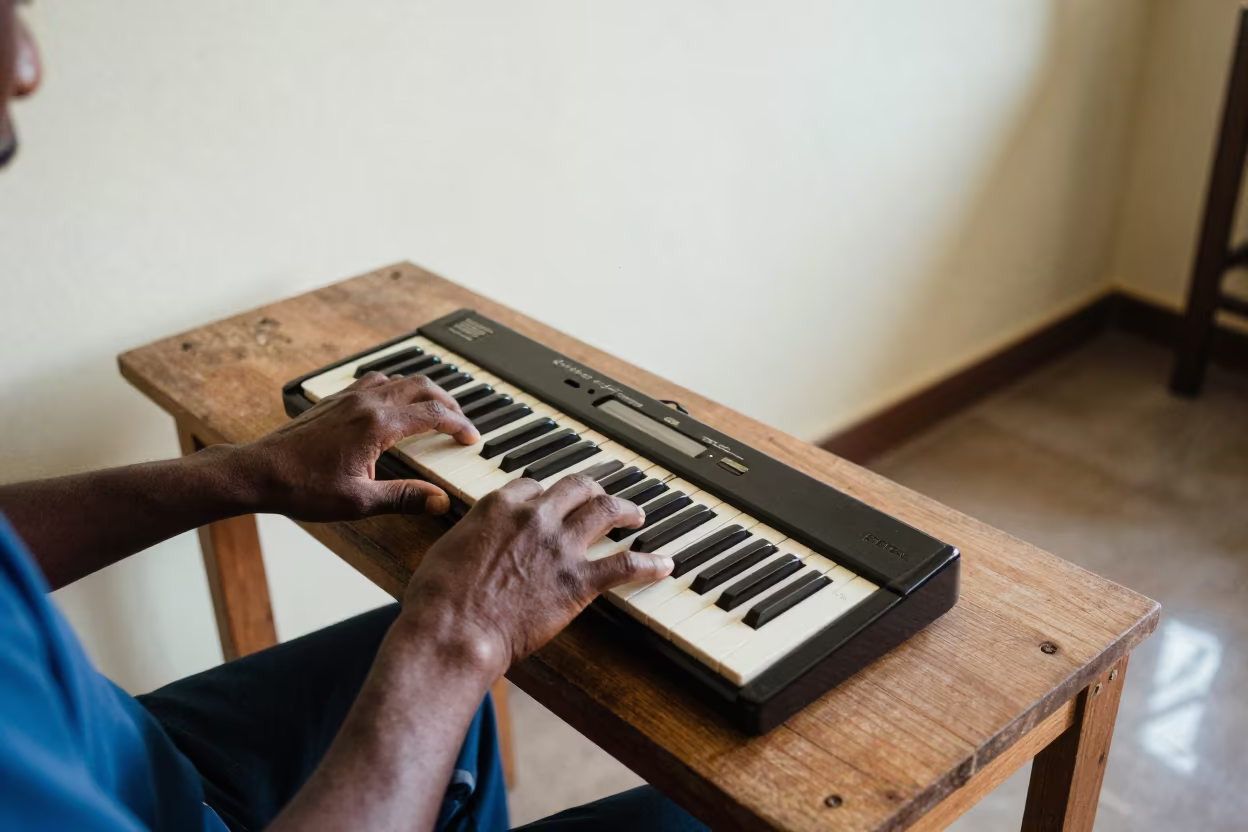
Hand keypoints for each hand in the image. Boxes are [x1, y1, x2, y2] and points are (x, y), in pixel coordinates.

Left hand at [238, 372, 479, 520]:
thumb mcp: (359, 502)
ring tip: (435, 409)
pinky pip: (375, 382)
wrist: (258, 472)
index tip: (471, 438)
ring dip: (423, 391)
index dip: (459, 425)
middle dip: (449, 401)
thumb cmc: (302, 487)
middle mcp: (366, 404)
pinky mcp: (335, 400)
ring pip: (399, 379)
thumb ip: (404, 498)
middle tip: (461, 421)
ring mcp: (349, 398)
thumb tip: (439, 501)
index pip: (434, 415)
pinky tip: (394, 404)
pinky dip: (396, 388)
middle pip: (422, 386)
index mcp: (378, 426)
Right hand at [401, 475, 674, 676]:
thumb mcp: (447, 549)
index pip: (533, 485)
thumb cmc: (439, 599)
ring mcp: (560, 547)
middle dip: (592, 490)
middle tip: (602, 497)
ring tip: (637, 516)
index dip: (544, 495)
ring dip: (626, 510)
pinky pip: (626, 565)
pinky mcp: (578, 581)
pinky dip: (650, 564)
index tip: (549, 503)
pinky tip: (664, 565)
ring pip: (606, 512)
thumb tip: (474, 538)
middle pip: (575, 488)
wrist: (454, 631)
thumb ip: (471, 535)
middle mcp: (535, 517)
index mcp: (501, 505)